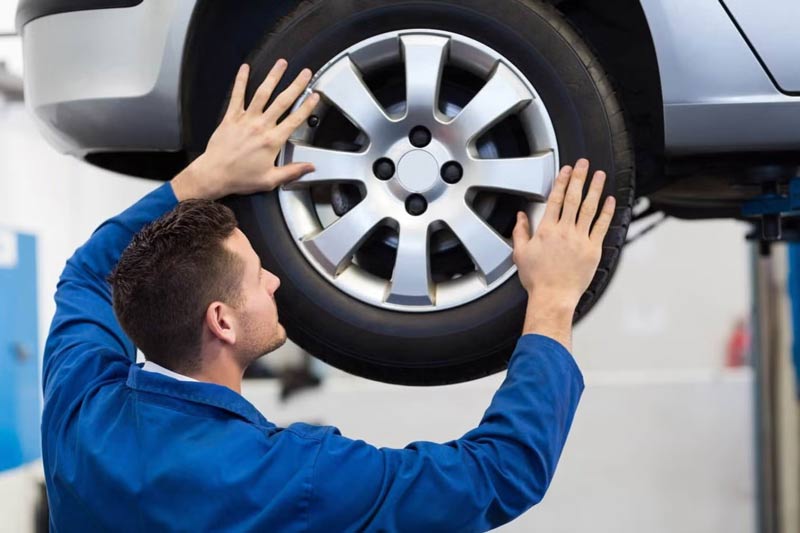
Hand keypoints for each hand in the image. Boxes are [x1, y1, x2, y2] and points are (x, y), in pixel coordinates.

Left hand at [172, 60, 319, 200]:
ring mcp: (245, 119)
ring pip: (262, 93)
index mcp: (272, 141)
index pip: (295, 119)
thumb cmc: (240, 178)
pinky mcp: (231, 117)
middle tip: (305, 73)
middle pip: (282, 101)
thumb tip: (310, 168)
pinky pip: (237, 95)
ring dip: (273, 77)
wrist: (214, 175)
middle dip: (296, 85)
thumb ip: (292, 172)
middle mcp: (260, 126)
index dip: (307, 106)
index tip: (315, 96)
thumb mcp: (270, 180)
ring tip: (281, 64)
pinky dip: (240, 81)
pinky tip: (245, 69)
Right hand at [512, 159, 614, 346]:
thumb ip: (520, 232)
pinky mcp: (593, 249)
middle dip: (579, 178)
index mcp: (546, 230)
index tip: (566, 170)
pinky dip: (606, 212)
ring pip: (589, 208)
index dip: (561, 182)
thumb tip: (521, 217)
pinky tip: (610, 200)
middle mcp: (564, 231)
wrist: (553, 297)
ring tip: (599, 175)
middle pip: (573, 198)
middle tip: (584, 164)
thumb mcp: (520, 253)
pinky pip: (601, 226)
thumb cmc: (537, 279)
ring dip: (595, 189)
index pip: (555, 199)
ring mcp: (580, 239)